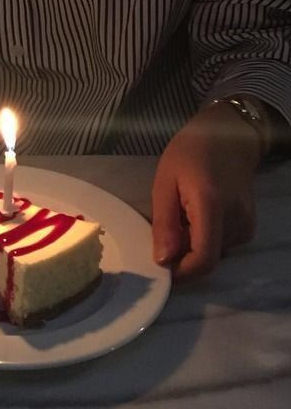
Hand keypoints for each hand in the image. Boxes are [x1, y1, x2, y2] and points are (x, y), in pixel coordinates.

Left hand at [151, 103, 261, 280]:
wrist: (228, 136)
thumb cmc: (190, 153)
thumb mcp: (165, 182)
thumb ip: (164, 222)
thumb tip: (162, 260)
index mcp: (212, 206)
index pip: (203, 259)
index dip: (181, 272)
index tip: (160, 265)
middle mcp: (235, 221)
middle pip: (206, 260)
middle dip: (181, 255)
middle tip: (164, 230)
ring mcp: (246, 225)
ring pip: (211, 253)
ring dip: (191, 244)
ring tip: (181, 215)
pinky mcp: (248, 227)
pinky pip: (220, 245)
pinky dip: (203, 238)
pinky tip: (195, 215)